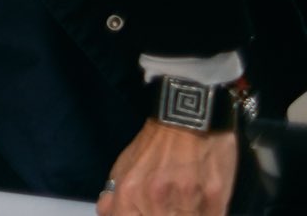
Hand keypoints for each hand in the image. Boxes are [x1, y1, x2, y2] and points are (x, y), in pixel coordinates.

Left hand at [97, 119, 235, 215]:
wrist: (187, 115)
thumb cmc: (155, 144)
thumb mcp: (125, 166)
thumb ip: (116, 195)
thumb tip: (107, 213)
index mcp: (129, 192)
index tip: (148, 211)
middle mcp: (154, 198)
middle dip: (166, 214)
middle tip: (171, 204)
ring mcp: (186, 198)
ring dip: (188, 213)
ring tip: (187, 200)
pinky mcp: (215, 196)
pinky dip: (207, 213)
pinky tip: (203, 201)